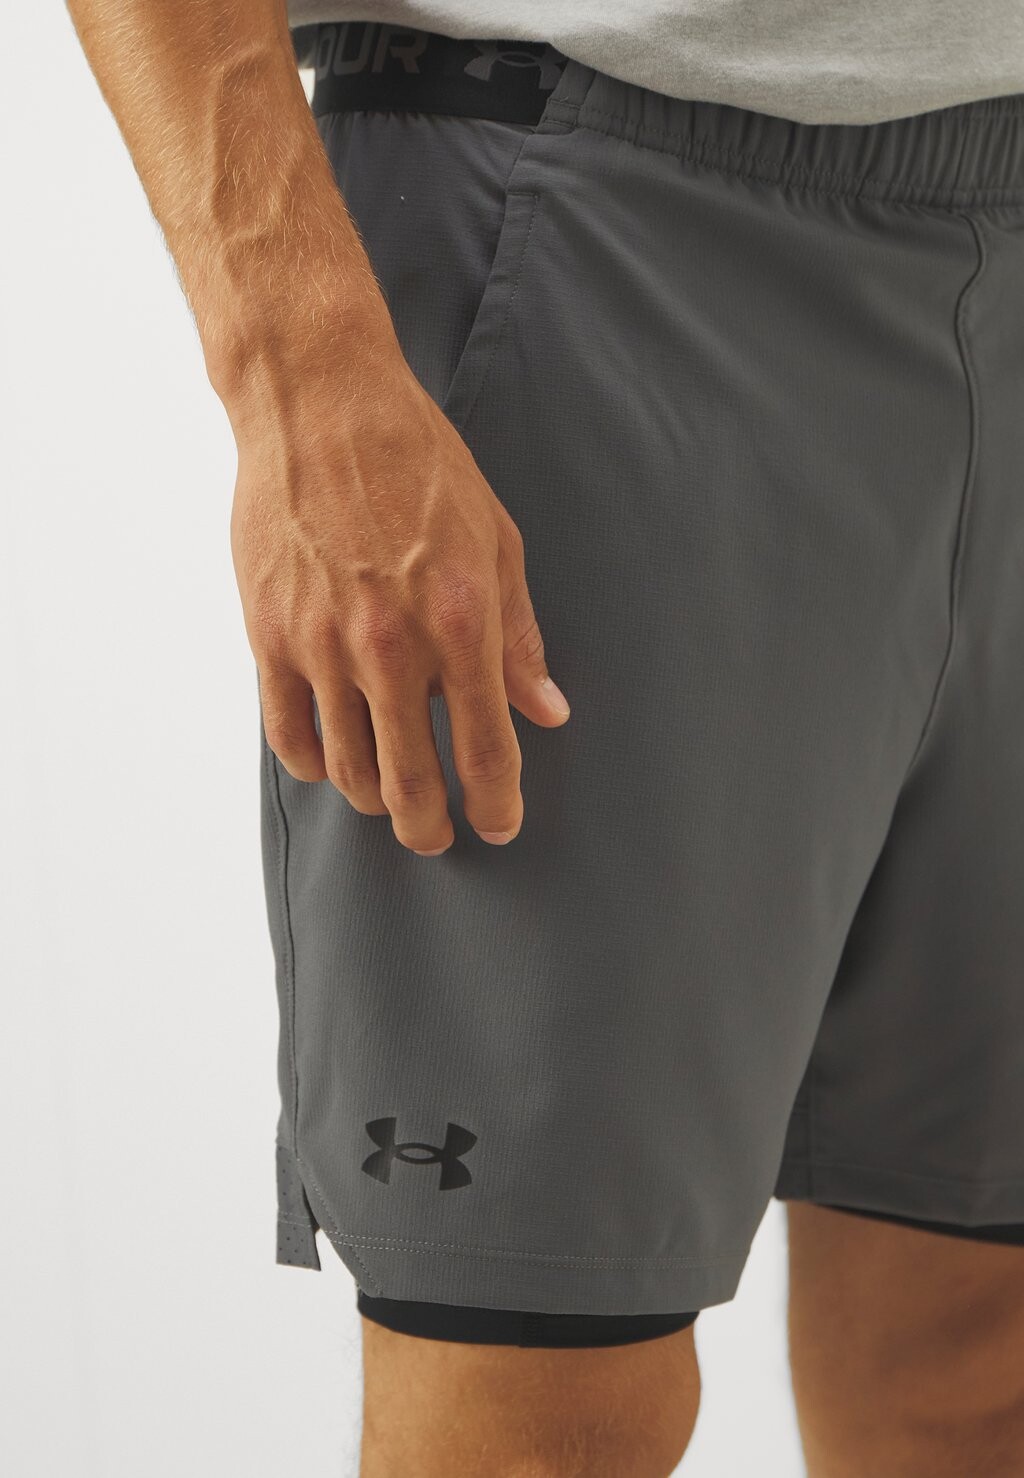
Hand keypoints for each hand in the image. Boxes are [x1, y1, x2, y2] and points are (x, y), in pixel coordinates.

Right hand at [229, 329, 570, 855]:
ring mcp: (322, 645)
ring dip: (374, 801)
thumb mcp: (497, 542)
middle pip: (411, 782)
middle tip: (439, 836)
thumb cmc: (420, 465)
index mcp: (461, 622)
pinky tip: (332, 765)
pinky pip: (289, 734)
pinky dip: (313, 767)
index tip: (500, 825)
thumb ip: (519, 638)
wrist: (320, 406)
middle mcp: (391, 645)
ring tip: (391, 801)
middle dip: (432, 827)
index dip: (497, 803)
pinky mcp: (268, 636)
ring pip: (347, 769)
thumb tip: (547, 712)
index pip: (486, 749)